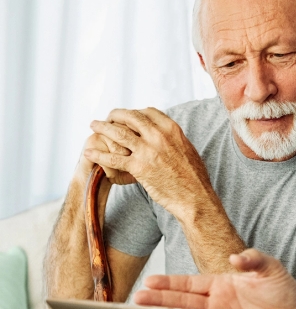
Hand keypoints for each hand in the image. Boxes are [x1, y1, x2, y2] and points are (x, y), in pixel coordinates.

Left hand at [84, 108, 212, 217]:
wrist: (194, 197)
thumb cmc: (194, 177)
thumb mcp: (187, 149)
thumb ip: (174, 139)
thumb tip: (167, 136)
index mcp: (172, 129)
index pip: (148, 112)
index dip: (135, 112)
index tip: (128, 117)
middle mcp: (158, 136)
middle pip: (130, 117)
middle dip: (115, 115)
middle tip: (107, 118)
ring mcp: (147, 151)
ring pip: (118, 133)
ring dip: (102, 128)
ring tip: (94, 126)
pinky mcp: (138, 168)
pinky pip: (113, 158)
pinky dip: (98, 154)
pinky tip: (89, 152)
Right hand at [134, 249, 295, 308]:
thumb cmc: (285, 291)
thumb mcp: (270, 268)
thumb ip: (253, 259)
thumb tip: (235, 257)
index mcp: (222, 285)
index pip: (190, 283)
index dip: (169, 283)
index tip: (149, 282)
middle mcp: (217, 305)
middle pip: (182, 302)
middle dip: (159, 301)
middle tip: (136, 300)